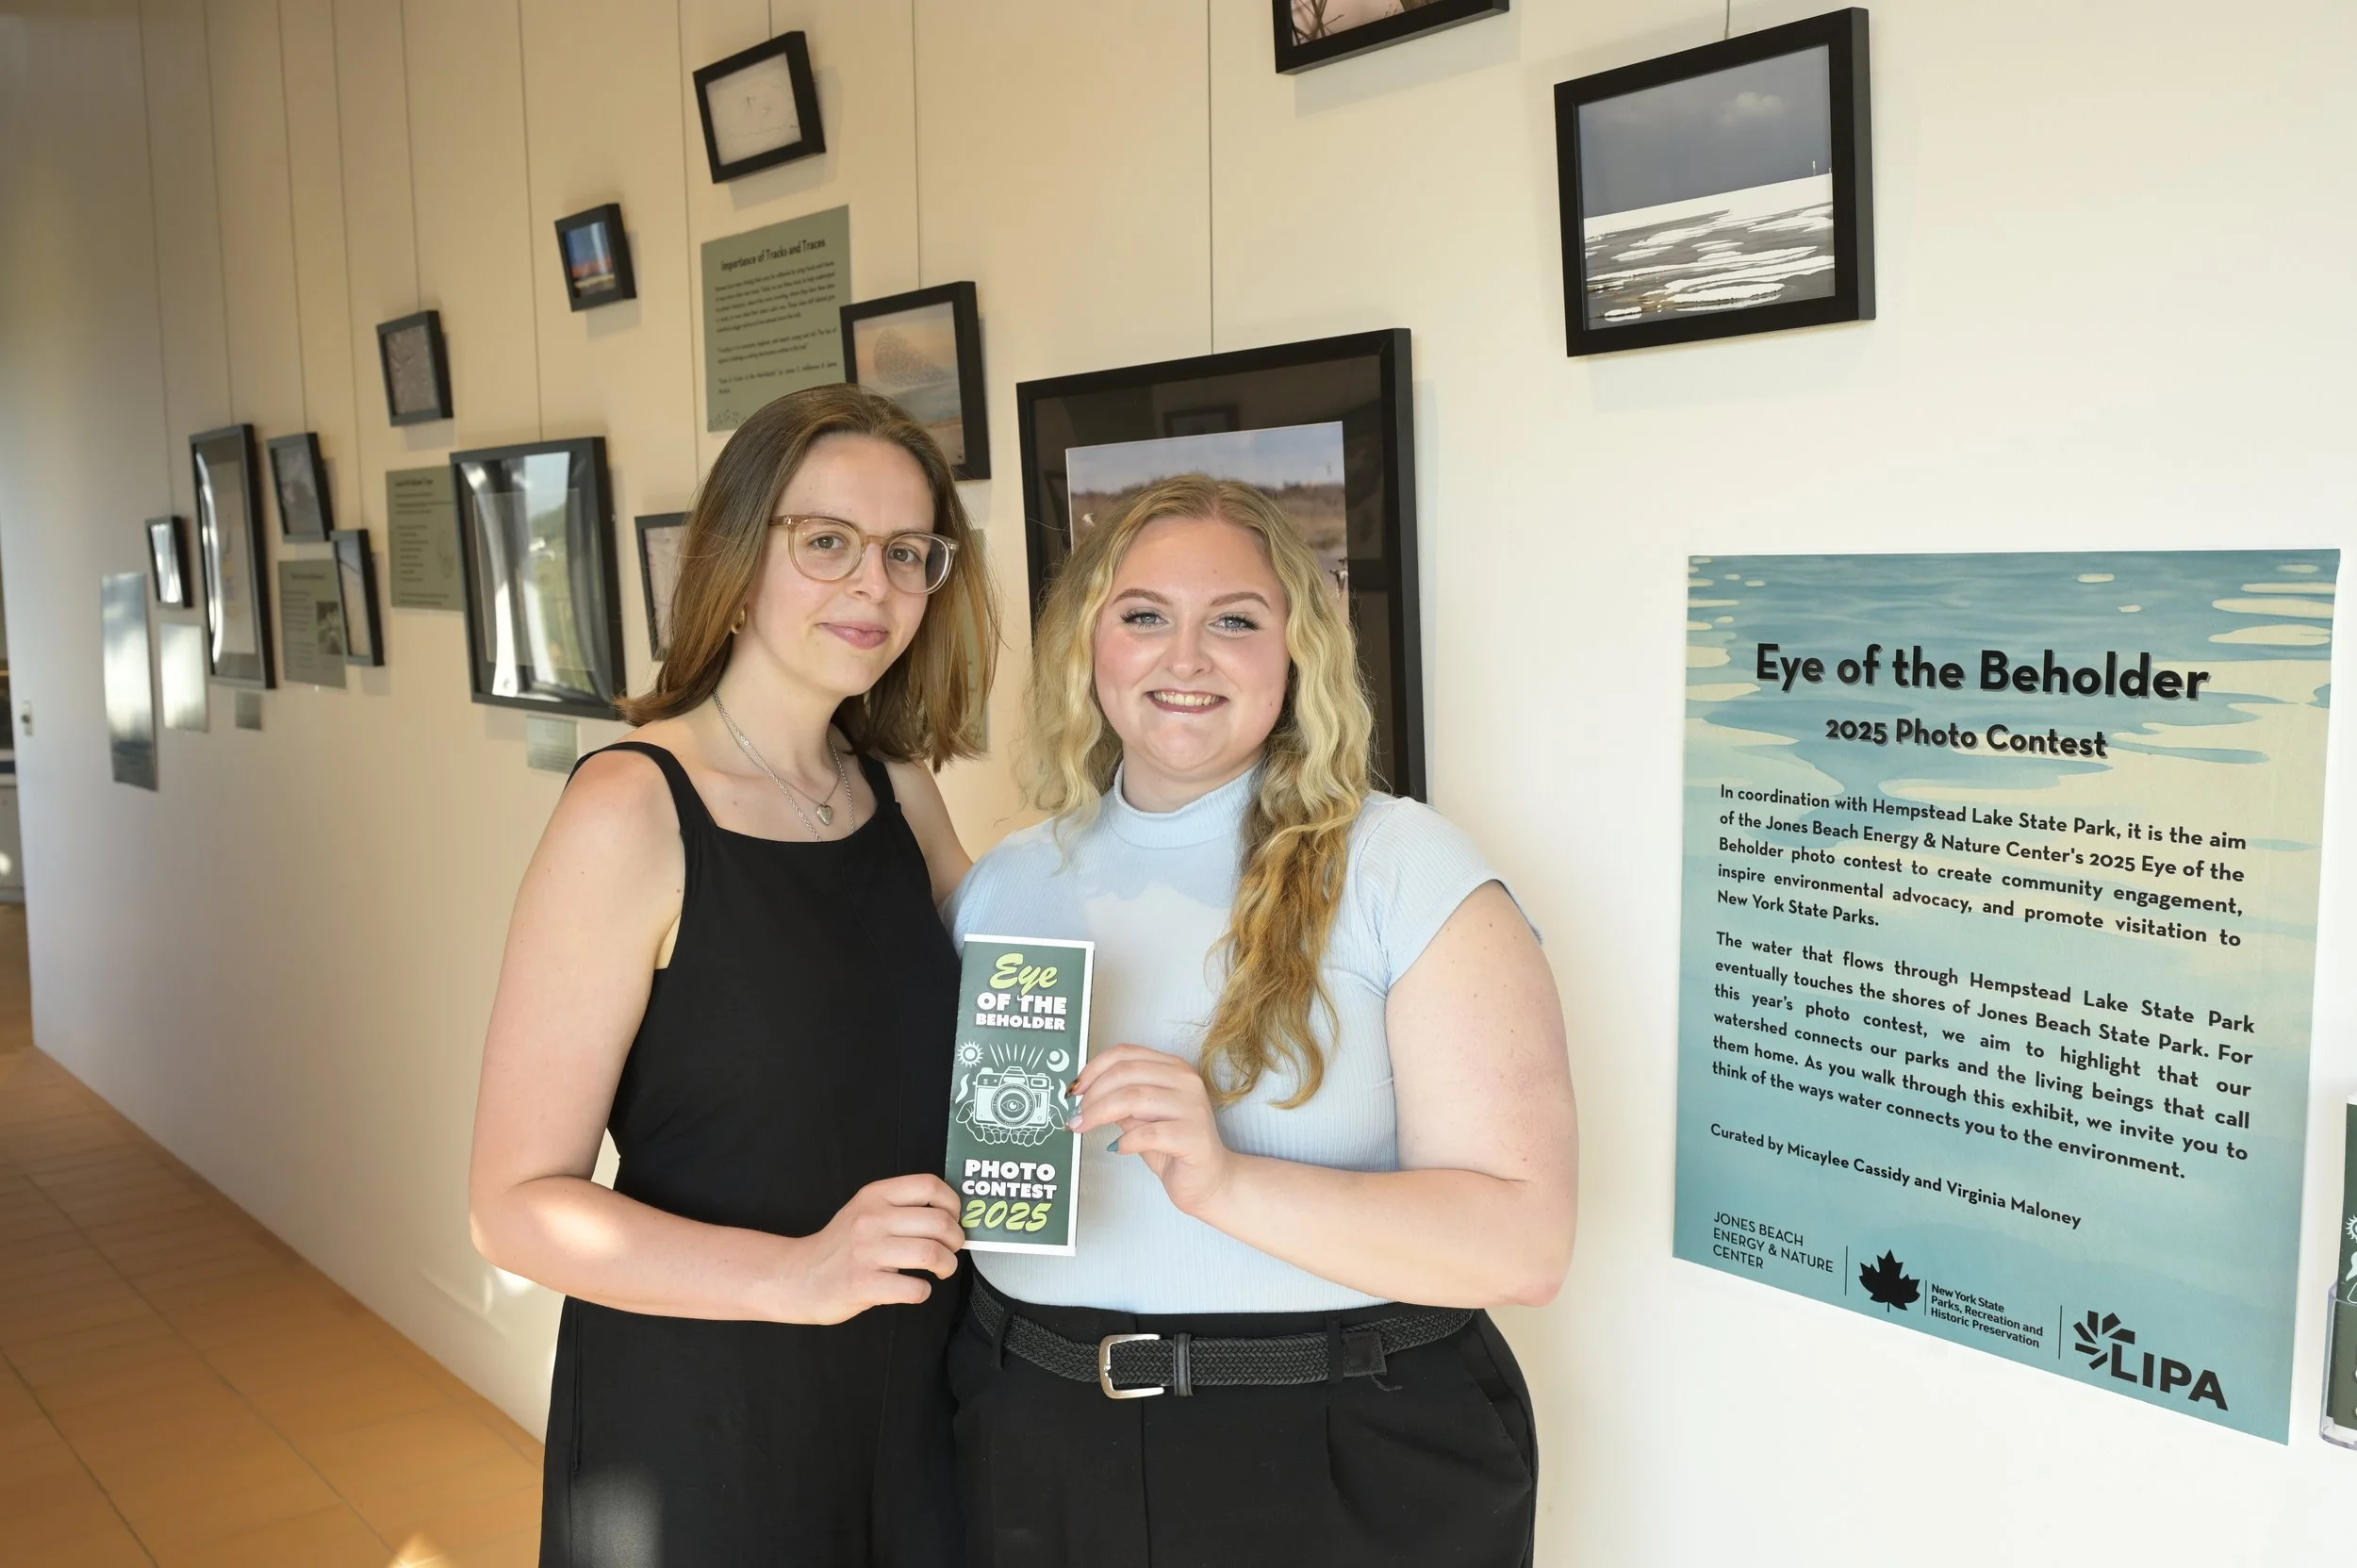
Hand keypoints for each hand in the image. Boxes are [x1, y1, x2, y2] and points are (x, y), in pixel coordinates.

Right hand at [777, 1174, 963, 1323]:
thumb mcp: (864, 1210)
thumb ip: (900, 1206)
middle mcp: (871, 1219)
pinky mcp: (863, 1285)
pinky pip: (914, 1288)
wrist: (798, 1277)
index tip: (953, 1219)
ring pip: (931, 1254)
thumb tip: (950, 1215)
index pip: (929, 1185)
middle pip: (939, 1222)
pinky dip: (923, 1291)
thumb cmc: (841, 1246)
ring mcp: (866, 1252)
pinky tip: (915, 1289)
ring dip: (947, 1265)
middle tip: (951, 1250)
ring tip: (942, 1269)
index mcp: (875, 1196)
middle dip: (956, 1240)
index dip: (952, 1203)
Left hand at [1069, 1045, 1236, 1217]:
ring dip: (1100, 1114)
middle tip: (1076, 1115)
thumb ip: (1119, 1100)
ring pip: (1133, 1099)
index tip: (1076, 1089)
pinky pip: (1147, 1133)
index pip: (1126, 1053)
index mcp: (1173, 1068)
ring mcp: (1192, 1107)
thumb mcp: (1140, 1118)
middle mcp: (1186, 1081)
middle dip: (1093, 1094)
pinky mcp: (1193, 1136)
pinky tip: (1117, 1148)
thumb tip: (1084, 1094)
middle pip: (1126, 1073)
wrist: (1208, 1180)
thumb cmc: (1173, 1148)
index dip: (1094, 1068)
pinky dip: (1125, 1140)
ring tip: (1084, 1127)